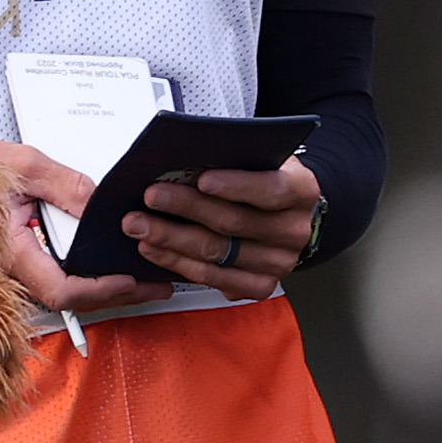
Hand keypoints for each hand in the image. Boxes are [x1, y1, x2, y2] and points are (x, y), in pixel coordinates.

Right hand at [0, 139, 173, 316]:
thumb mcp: (25, 166)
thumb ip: (67, 186)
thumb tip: (101, 206)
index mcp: (10, 251)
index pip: (61, 290)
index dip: (100, 290)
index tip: (130, 280)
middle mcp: (11, 268)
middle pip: (70, 299)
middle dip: (115, 295)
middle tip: (155, 286)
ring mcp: (15, 266)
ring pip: (64, 292)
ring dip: (104, 289)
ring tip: (143, 279)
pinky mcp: (20, 258)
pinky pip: (55, 277)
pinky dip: (86, 276)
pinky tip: (108, 265)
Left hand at [116, 155, 320, 300]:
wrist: (285, 212)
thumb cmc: (264, 178)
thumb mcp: (260, 157)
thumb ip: (234, 158)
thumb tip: (184, 157)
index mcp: (301, 191)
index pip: (270, 189)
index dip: (235, 185)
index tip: (202, 179)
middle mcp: (294, 231)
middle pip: (234, 223)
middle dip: (186, 208)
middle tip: (151, 197)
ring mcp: (279, 262)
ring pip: (218, 253)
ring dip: (172, 239)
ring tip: (140, 225)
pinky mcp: (261, 285)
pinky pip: (214, 278)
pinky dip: (179, 264)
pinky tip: (156, 250)